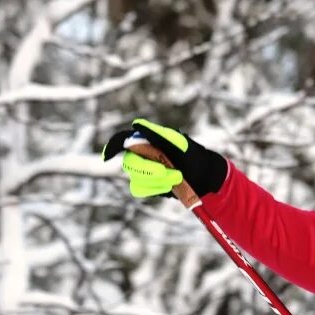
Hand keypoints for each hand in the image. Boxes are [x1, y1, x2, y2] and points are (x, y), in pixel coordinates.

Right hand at [102, 118, 227, 197]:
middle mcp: (141, 154)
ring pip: (135, 178)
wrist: (204, 176)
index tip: (109, 155)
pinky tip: (168, 187)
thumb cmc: (193, 155)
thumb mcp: (179, 143)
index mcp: (146, 140)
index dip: (113, 146)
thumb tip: (136, 124)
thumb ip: (157, 134)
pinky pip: (139, 189)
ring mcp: (142, 171)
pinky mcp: (146, 185)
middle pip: (129, 163)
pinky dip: (154, 189)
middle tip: (167, 172)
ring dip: (157, 181)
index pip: (122, 140)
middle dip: (148, 170)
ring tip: (177, 178)